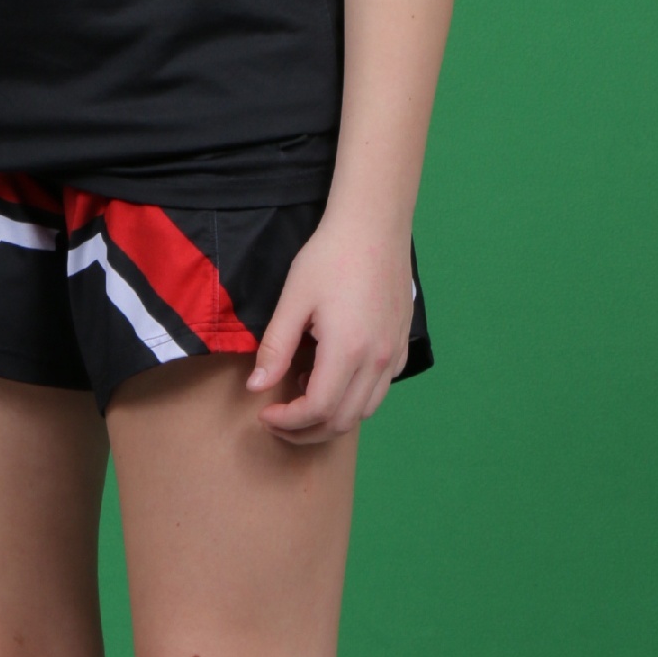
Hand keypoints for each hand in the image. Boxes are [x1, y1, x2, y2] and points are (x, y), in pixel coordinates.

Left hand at [245, 208, 413, 444]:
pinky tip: (333, 378)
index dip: (287, 421)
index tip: (264, 412)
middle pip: (342, 421)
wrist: (374, 225)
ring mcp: (393, 354)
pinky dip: (355, 399)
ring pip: (365, 411)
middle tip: (278, 419)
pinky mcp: (401, 344)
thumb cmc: (330, 256)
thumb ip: (275, 348)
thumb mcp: (293, 300)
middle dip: (306, 430)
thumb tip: (256, 387)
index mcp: (347, 352)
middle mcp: (377, 361)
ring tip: (303, 396)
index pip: (317, 410)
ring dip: (332, 418)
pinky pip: (380, 390)